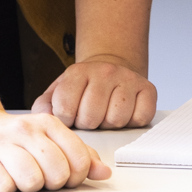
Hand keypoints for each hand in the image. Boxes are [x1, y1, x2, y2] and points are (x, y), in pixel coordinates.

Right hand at [0, 107, 109, 191]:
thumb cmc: (15, 140)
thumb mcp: (50, 140)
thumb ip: (79, 155)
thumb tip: (104, 173)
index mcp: (48, 123)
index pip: (79, 160)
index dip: (76, 177)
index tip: (65, 177)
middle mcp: (25, 129)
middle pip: (57, 173)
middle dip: (52, 184)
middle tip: (40, 178)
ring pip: (31, 180)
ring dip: (28, 187)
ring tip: (21, 179)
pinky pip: (2, 185)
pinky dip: (5, 188)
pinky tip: (2, 178)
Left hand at [35, 56, 156, 128]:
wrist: (110, 67)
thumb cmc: (82, 87)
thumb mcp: (57, 92)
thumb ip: (44, 106)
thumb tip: (43, 120)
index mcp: (78, 72)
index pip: (65, 110)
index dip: (66, 120)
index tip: (70, 115)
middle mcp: (105, 71)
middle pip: (92, 118)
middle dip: (88, 124)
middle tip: (89, 116)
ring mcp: (128, 79)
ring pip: (116, 120)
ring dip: (109, 124)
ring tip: (105, 113)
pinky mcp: (148, 89)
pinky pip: (139, 118)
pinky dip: (131, 121)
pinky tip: (124, 112)